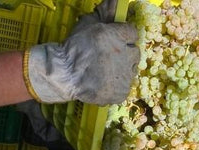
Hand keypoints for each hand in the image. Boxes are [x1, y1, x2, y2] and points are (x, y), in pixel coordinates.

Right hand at [23, 0, 139, 104]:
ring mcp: (124, 76)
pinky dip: (117, 86)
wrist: (63, 76)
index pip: (132, 33)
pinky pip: (125, 87)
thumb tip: (115, 1)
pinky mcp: (122, 92)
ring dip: (122, 69)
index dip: (123, 36)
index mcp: (117, 36)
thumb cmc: (73, 48)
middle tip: (109, 57)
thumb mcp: (87, 24)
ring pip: (131, 70)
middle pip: (135, 52)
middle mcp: (124, 55)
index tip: (115, 40)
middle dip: (125, 53)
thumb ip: (104, 12)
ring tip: (104, 71)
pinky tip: (104, 82)